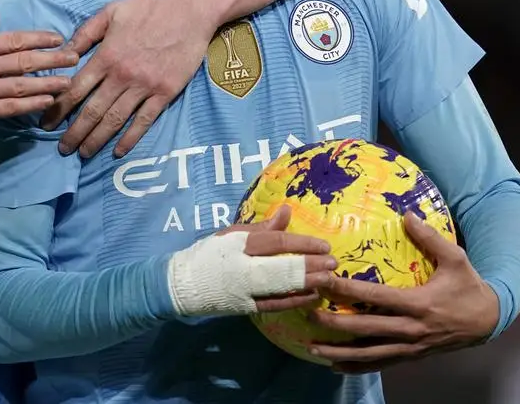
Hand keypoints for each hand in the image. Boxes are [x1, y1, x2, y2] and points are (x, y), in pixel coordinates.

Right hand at [0, 9, 78, 135]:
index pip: (13, 39)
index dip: (40, 38)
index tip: (59, 38)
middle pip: (23, 61)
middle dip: (52, 59)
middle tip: (75, 57)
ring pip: (20, 85)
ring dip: (48, 83)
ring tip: (69, 83)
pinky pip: (8, 108)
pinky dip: (30, 105)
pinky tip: (46, 103)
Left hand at [41, 0, 215, 157]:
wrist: (191, 10)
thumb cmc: (149, 8)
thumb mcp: (111, 12)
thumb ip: (86, 33)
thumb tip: (63, 53)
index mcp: (106, 56)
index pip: (75, 89)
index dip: (58, 109)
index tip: (46, 123)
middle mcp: (122, 75)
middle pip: (92, 111)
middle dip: (74, 132)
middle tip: (63, 148)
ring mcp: (144, 86)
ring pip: (115, 119)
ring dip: (97, 139)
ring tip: (84, 153)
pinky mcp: (165, 93)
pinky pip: (144, 121)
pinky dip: (130, 138)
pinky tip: (118, 151)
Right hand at [221, 204, 339, 312]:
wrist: (185, 285)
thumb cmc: (211, 254)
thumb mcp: (232, 234)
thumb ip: (262, 226)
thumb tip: (287, 210)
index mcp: (239, 244)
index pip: (276, 242)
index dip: (302, 243)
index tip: (324, 245)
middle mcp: (242, 268)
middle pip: (281, 267)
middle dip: (310, 266)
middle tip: (333, 263)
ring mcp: (244, 291)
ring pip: (281, 288)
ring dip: (308, 284)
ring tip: (329, 279)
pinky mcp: (245, 308)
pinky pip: (274, 305)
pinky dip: (294, 300)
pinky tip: (313, 296)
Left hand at [307, 213, 499, 372]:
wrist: (488, 321)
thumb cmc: (469, 287)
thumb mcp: (456, 258)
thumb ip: (430, 237)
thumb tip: (407, 214)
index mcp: (419, 303)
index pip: (375, 297)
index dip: (346, 290)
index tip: (323, 281)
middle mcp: (411, 329)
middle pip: (365, 329)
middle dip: (334, 323)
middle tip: (307, 313)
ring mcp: (410, 347)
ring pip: (369, 353)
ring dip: (339, 352)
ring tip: (312, 348)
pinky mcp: (411, 357)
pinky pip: (380, 364)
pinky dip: (357, 367)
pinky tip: (336, 366)